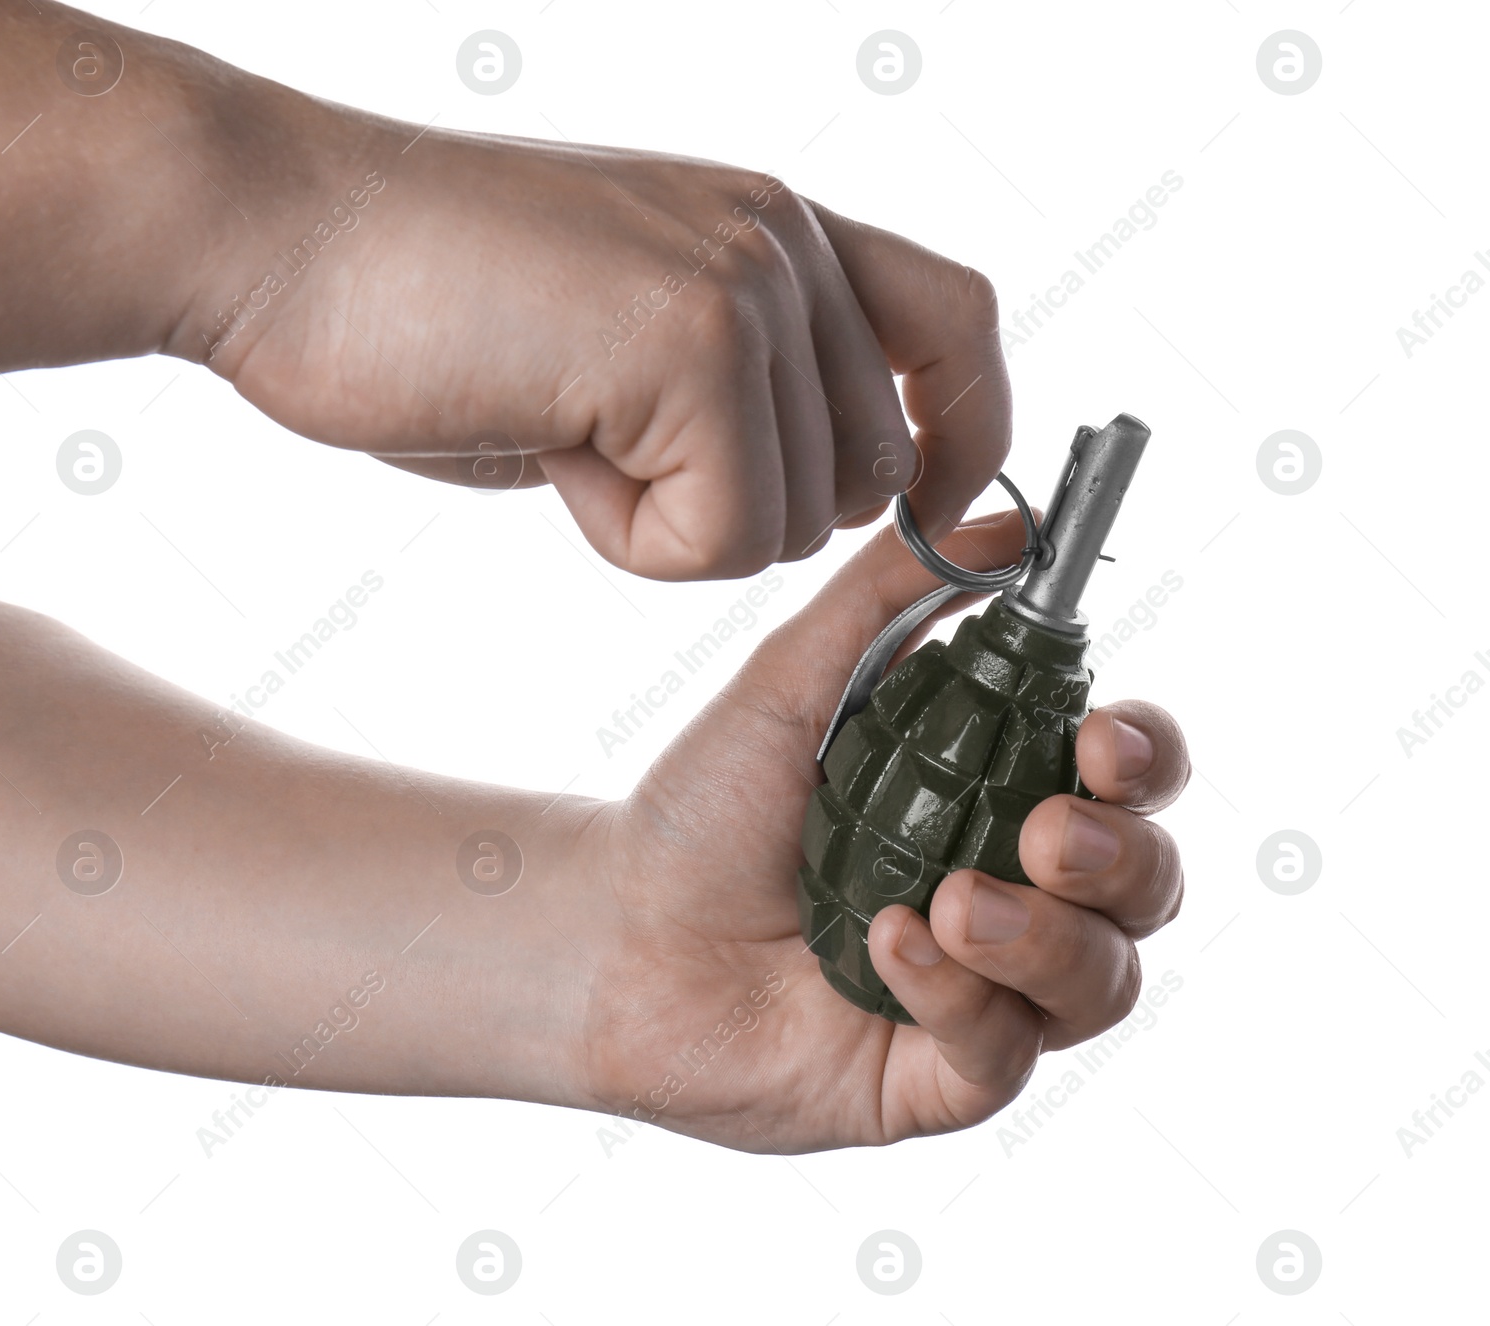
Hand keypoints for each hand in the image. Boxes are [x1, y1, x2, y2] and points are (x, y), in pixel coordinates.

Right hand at [177, 100, 1009, 579]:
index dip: (971, 431)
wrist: (279, 236)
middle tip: (613, 450)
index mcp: (774, 225)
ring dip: (672, 522)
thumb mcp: (616, 335)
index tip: (935, 507)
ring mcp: (747, 281)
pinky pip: (723, 537)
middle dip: (752, 512)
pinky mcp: (693, 342)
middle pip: (870, 468)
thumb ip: (731, 390)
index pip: (959, 323)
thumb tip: (809, 492)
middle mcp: (783, 237)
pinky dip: (629, 538)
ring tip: (562, 424)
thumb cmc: (424, 303)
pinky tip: (548, 442)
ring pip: (795, 519)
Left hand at [576, 510, 1188, 1151]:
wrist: (613, 929)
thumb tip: (1014, 523)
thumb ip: (897, 591)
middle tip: (1044, 830)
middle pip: (1149, 882)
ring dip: (1044, 938)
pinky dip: (961, 998)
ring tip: (950, 900)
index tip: (1103, 738)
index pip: (1132, 778)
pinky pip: (1004, 1054)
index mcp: (999, 794)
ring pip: (1102, 981)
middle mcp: (1015, 894)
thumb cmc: (705, 807)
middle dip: (1120, 854)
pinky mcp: (940, 1076)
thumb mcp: (796, 676)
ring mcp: (985, 991)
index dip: (1147, 758)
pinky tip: (889, 946)